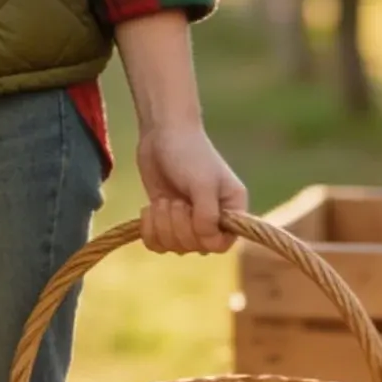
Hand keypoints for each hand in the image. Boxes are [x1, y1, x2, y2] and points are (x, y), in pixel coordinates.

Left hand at [136, 123, 246, 254]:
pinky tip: (149, 208)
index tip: (192, 214)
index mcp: (232, 210)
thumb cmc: (189, 153)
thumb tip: (207, 241)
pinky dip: (148, 230)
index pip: (221, 245)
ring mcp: (187, 220)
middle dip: (177, 226)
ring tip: (163, 201)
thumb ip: (208, 215)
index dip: (203, 237)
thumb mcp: (202, 183)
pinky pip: (156, 244)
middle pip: (194, 247)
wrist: (162, 133)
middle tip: (175, 200)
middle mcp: (212, 219)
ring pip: (173, 247)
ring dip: (162, 225)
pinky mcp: (166, 219)